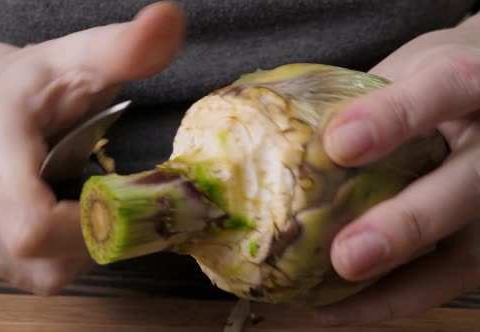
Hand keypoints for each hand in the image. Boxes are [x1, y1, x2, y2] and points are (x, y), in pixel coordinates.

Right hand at [0, 2, 184, 294]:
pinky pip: (26, 274)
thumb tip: (171, 20)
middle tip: (106, 195)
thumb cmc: (35, 85)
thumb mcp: (81, 58)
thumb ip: (127, 47)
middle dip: (92, 234)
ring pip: (38, 272)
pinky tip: (56, 214)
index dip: (86, 228)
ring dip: (76, 246)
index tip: (117, 198)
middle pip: (42, 255)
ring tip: (77, 199)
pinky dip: (56, 255)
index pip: (31, 223)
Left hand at [316, 17, 479, 323]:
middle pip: (467, 188)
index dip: (395, 117)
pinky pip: (443, 280)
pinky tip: (336, 308)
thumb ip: (363, 96)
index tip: (339, 144)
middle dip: (407, 225)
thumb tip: (275, 129)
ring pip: (465, 251)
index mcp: (474, 82)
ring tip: (329, 300)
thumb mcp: (406, 67)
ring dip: (396, 283)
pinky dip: (390, 301)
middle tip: (349, 254)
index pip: (445, 90)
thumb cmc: (432, 80)